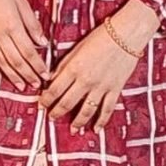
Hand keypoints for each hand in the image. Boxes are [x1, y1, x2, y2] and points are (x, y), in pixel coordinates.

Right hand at [0, 0, 49, 89]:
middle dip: (28, 74)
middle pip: (16, 60)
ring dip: (12, 76)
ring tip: (22, 85)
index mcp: (12, 24)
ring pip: (1, 62)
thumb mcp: (22, 1)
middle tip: (38, 85)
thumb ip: (32, 23)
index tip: (46, 74)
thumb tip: (42, 42)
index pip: (28, 51)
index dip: (38, 65)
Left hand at [40, 0, 157, 130]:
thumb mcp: (76, 48)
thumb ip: (64, 65)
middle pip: (67, 102)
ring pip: (86, 110)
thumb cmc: (99, 38)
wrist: (125, 36)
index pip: (54, 89)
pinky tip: (95, 129)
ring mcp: (101, 87)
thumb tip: (51, 78)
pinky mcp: (115, 90)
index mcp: (73, 68)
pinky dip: (101, 121)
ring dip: (77, 121)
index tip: (40, 105)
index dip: (46, 99)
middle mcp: (86, 80)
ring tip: (71, 129)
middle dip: (57, 112)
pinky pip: (107, 110)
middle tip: (51, 118)